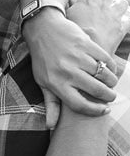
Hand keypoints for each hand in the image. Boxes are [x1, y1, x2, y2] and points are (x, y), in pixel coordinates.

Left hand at [23, 0, 118, 127]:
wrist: (43, 30)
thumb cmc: (42, 59)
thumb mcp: (42, 82)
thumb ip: (50, 103)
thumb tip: (51, 126)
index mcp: (55, 84)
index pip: (79, 105)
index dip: (95, 111)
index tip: (104, 111)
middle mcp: (67, 72)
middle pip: (96, 91)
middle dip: (108, 96)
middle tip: (110, 96)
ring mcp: (77, 58)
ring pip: (104, 75)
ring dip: (111, 81)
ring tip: (110, 83)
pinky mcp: (86, 44)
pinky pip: (106, 59)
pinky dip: (112, 66)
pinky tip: (110, 69)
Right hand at [67, 0, 129, 56]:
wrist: (84, 53)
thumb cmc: (70, 36)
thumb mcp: (65, 18)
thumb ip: (69, 6)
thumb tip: (69, 0)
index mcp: (87, 0)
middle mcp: (102, 5)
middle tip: (102, 0)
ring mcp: (113, 16)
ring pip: (122, 2)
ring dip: (118, 6)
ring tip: (111, 13)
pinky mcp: (121, 28)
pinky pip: (127, 21)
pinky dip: (122, 23)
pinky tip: (116, 28)